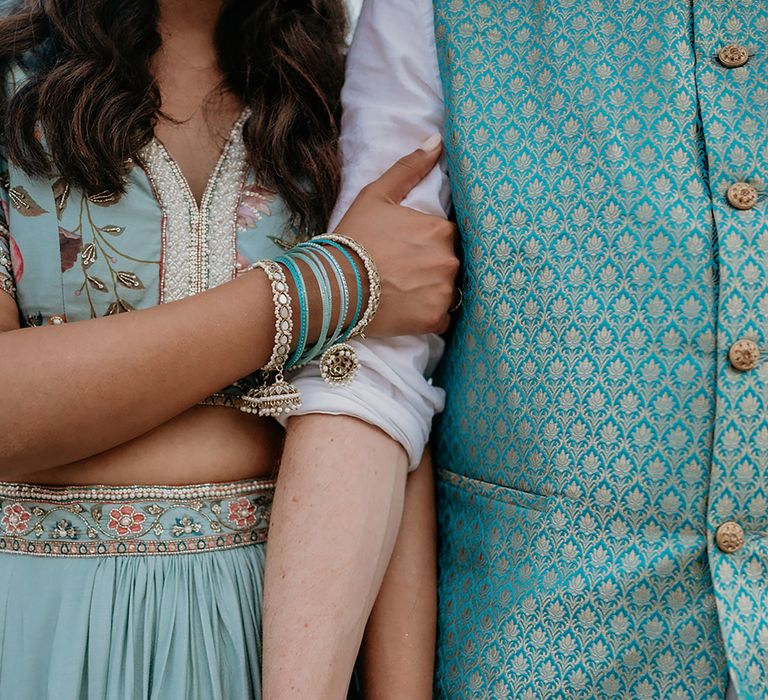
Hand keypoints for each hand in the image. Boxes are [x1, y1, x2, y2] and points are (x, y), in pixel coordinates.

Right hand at [334, 137, 458, 336]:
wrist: (334, 285)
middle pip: (449, 263)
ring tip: (403, 293)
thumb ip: (409, 168)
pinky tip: (407, 310)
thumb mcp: (377, 195)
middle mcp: (450, 260)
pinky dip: (429, 315)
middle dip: (431, 267)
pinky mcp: (435, 319)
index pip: (446, 235)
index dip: (425, 242)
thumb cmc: (353, 237)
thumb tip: (437, 141)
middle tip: (401, 273)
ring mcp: (444, 291)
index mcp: (440, 229)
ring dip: (432, 291)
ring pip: (448, 290)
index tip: (405, 250)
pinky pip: (443, 317)